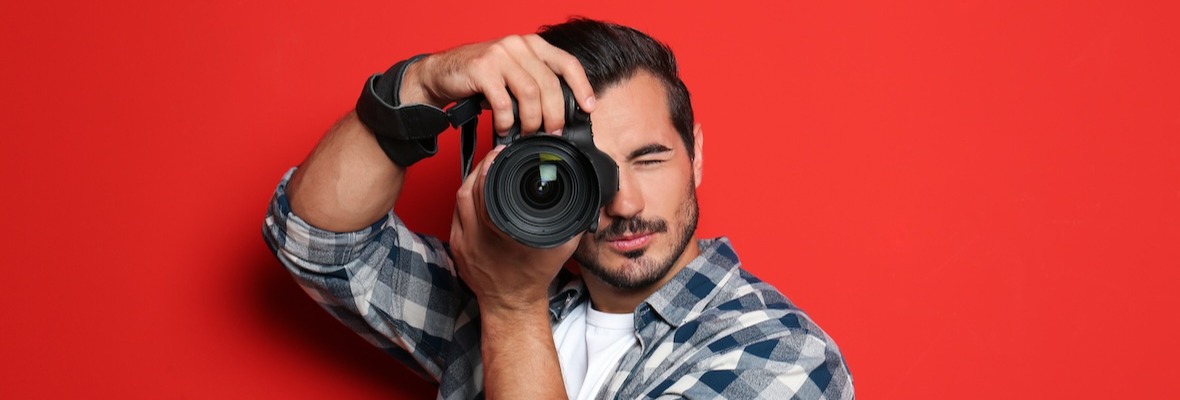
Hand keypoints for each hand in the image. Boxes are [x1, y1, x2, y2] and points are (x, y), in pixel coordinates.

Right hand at [399, 34, 596, 135]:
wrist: (441, 73)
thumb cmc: (481, 78)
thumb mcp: (513, 74)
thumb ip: (535, 84)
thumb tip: (560, 114)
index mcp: (532, 44)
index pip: (567, 63)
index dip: (582, 87)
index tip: (589, 108)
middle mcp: (519, 45)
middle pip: (550, 84)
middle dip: (555, 114)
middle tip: (553, 133)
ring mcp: (500, 55)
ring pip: (530, 94)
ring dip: (532, 120)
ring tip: (527, 133)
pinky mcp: (482, 69)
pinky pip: (504, 102)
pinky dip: (507, 121)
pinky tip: (504, 128)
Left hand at [449, 146, 581, 312]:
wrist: (512, 304)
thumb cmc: (534, 277)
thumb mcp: (560, 247)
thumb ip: (572, 222)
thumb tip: (586, 201)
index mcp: (501, 232)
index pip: (486, 187)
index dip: (491, 165)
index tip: (500, 152)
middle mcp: (477, 235)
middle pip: (468, 189)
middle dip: (480, 167)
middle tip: (493, 157)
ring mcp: (463, 242)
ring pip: (459, 200)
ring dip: (471, 181)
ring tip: (485, 171)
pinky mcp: (456, 247)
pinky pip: (455, 214)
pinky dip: (465, 200)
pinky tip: (475, 193)